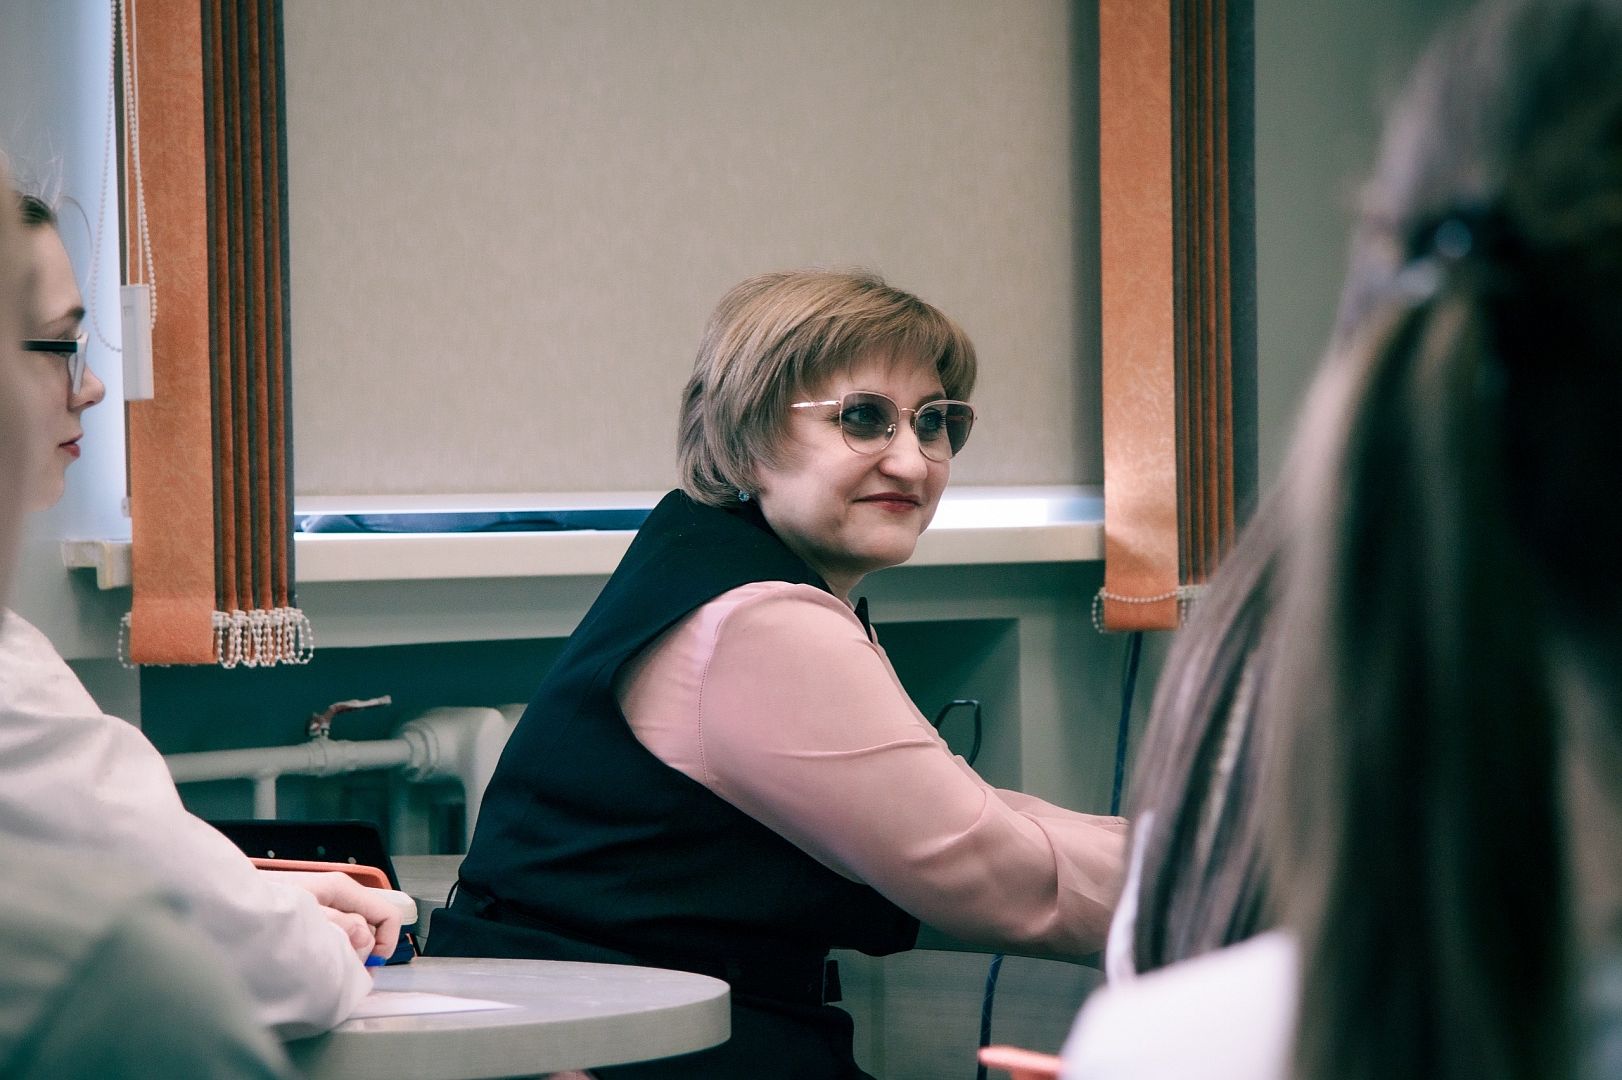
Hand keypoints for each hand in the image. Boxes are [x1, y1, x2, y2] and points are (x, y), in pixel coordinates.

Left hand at [274, 870, 403, 962]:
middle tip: (345, 972)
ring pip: (353, 933)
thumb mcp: (307, 915)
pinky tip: (316, 962)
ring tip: (326, 967)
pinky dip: (331, 951)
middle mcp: (337, 894)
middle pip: (371, 926)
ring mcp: (325, 905)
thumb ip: (340, 926)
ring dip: (346, 953)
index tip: (371, 964)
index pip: (387, 914)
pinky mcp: (311, 917)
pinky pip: (335, 935)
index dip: (387, 941)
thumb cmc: (261, 905)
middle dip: (363, 951)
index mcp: (342, 888)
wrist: (223, 905)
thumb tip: (364, 939)